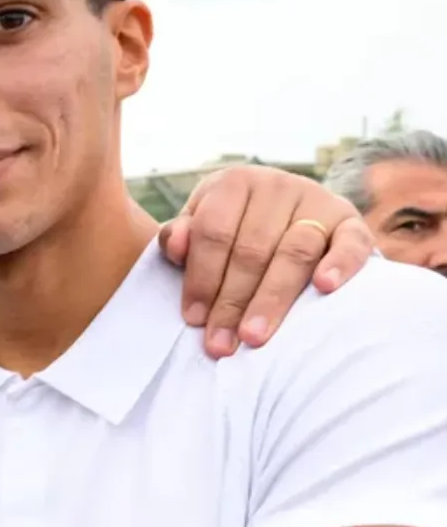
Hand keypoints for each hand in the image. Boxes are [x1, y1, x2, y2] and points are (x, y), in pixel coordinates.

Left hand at [159, 165, 374, 357]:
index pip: (213, 232)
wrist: (286, 217)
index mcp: (235, 183)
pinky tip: (325, 288)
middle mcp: (278, 186)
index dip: (201, 278)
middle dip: (232, 301)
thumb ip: (180, 237)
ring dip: (272, 298)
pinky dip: (341, 263)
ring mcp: (318, 202)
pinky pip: (351, 241)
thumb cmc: (230, 232)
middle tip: (221, 343)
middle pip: (251, 249)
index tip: (194, 320)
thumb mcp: (199, 228)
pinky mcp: (351, 221)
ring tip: (254, 337)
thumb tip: (175, 245)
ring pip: (294, 252)